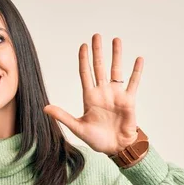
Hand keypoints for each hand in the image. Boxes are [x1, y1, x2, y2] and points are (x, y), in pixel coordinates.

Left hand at [43, 33, 143, 154]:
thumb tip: (45, 108)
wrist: (116, 148)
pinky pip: (133, 82)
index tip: (83, 45)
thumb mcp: (78, 127)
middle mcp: (103, 92)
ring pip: (116, 70)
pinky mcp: (129, 100)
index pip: (85, 73)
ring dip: (116, 55)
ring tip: (116, 40)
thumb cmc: (97, 140)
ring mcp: (116, 95)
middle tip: (96, 36)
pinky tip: (138, 59)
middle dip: (98, 52)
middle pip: (99, 67)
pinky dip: (136, 71)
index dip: (84, 60)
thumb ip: (63, 116)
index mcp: (90, 97)